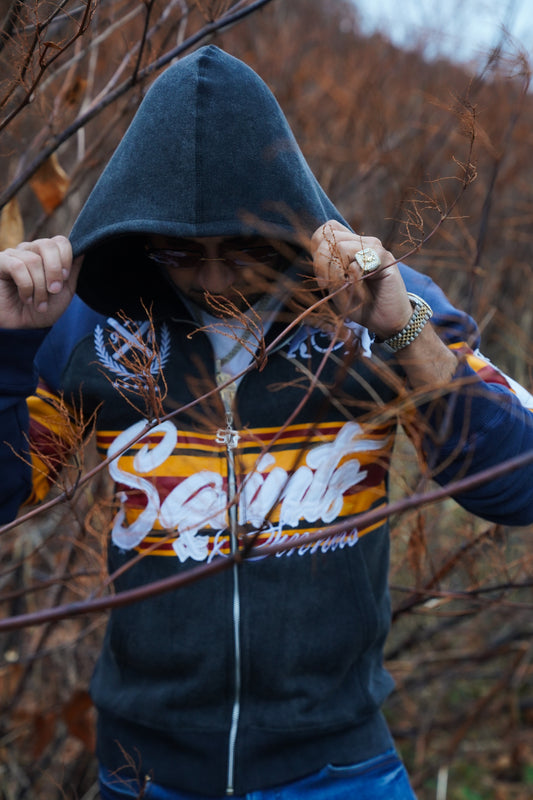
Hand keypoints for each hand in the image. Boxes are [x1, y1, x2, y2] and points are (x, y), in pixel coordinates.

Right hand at [0, 236, 81, 328]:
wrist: (21, 330)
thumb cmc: (41, 310)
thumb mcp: (64, 291)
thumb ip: (72, 270)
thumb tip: (83, 250)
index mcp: (46, 256)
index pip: (60, 242)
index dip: (66, 259)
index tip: (65, 278)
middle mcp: (29, 251)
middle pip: (47, 245)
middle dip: (54, 271)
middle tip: (54, 291)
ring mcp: (13, 256)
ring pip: (34, 261)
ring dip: (40, 287)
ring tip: (39, 303)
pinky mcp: (0, 263)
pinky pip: (17, 267)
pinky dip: (26, 287)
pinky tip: (26, 298)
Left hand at [310, 220, 412, 339]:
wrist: (387, 321)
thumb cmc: (361, 305)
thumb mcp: (337, 288)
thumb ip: (327, 270)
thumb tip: (322, 252)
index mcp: (348, 247)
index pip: (325, 231)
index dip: (317, 250)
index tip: (322, 276)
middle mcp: (360, 243)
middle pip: (328, 235)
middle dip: (321, 262)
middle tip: (327, 284)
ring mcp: (373, 247)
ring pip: (340, 246)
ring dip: (335, 271)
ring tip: (346, 287)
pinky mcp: (384, 257)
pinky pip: (357, 260)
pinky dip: (352, 278)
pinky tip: (359, 288)